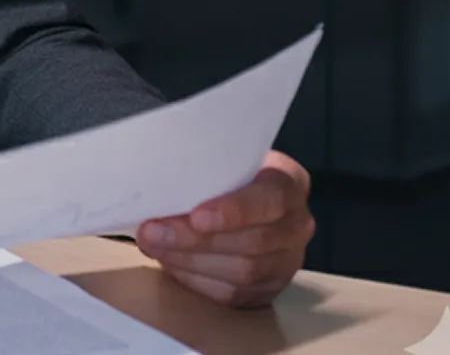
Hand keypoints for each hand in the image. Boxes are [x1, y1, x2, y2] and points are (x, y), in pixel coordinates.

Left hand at [138, 151, 314, 307]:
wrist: (240, 197)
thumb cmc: (223, 172)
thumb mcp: (219, 158)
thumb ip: (201, 169)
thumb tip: (155, 183)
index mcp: (290, 183)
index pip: (272, 199)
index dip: (235, 210)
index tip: (196, 216)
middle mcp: (297, 224)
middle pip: (253, 242)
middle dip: (195, 240)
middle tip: (152, 232)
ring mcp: (287, 260)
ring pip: (243, 272)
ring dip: (189, 261)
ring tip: (153, 245)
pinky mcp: (268, 287)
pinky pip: (234, 293)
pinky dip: (195, 279)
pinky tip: (170, 262)